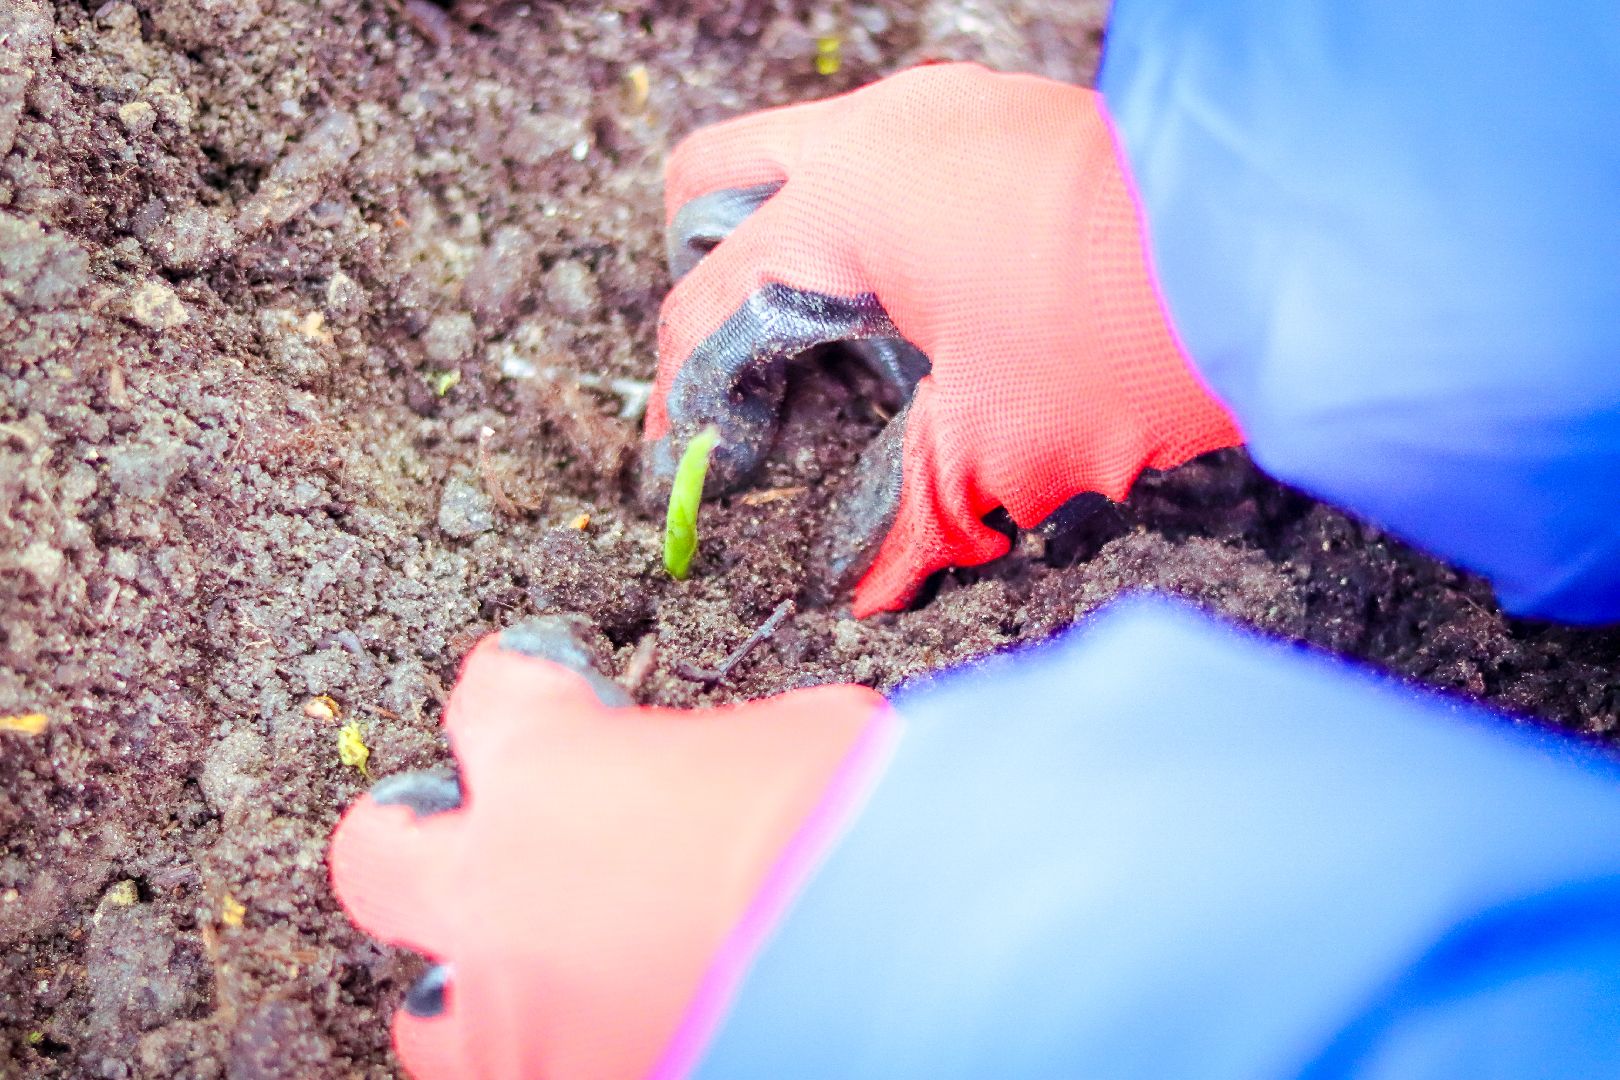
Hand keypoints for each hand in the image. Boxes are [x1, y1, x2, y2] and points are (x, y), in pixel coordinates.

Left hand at [328, 616, 889, 1078]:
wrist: (926, 962)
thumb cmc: (870, 830)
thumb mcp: (798, 739)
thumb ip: (714, 758)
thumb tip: (721, 777)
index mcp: (554, 770)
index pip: (490, 697)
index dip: (524, 686)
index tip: (548, 692)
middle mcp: (504, 894)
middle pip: (382, 852)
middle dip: (415, 833)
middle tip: (467, 831)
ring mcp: (524, 1021)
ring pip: (430, 1016)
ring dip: (480, 984)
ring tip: (546, 977)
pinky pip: (522, 1077)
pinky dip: (562, 1054)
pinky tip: (622, 1032)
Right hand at [646, 63, 1241, 614]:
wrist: (1301, 242)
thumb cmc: (1141, 329)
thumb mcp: (999, 446)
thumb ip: (909, 514)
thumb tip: (868, 584)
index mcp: (844, 201)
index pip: (712, 301)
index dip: (685, 397)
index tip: (685, 459)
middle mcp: (880, 131)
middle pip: (715, 181)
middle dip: (704, 277)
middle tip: (746, 374)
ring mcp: (948, 108)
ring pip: (806, 159)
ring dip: (794, 251)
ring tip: (844, 360)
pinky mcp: (1009, 117)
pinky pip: (894, 161)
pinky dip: (875, 233)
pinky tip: (929, 318)